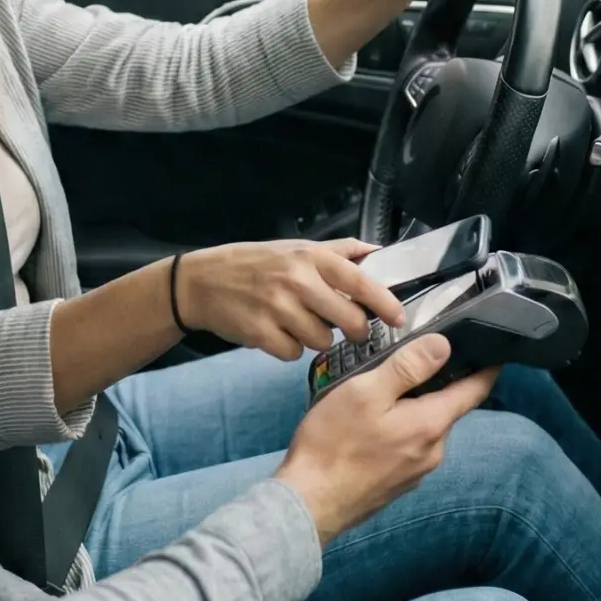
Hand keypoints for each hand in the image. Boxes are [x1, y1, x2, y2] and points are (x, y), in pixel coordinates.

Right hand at [174, 237, 405, 362]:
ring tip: (301, 323)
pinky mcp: (261, 333)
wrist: (201, 282)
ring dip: (318, 338)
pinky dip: (291, 348)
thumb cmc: (255, 263)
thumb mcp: (295, 247)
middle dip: (355, 330)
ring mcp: (278, 308)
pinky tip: (279, 333)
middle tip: (351, 329)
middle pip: (348, 319)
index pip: (359, 280)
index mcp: (310, 258)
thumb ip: (338, 251)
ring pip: (323, 340)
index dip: (384, 302)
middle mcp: (297, 281)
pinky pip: (294, 353)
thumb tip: (376, 250)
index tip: (399, 318)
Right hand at [276, 331, 495, 543]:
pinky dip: (400, 429)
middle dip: (437, 384)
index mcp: (431, 425)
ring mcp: (416, 472)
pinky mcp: (397, 484)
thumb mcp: (367, 392)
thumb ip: (407, 367)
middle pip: (448, 407)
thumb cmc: (333, 444)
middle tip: (412, 359)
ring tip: (383, 390)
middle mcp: (433, 452)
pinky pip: (409, 446)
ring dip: (414, 407)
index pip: (475, 390)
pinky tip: (372, 425)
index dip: (486, 366)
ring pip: (426, 427)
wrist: (307, 503)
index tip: (490, 348)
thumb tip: (445, 346)